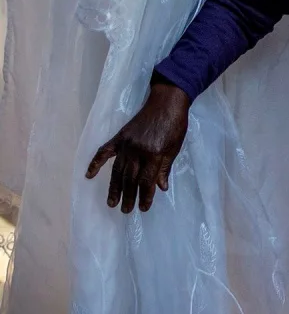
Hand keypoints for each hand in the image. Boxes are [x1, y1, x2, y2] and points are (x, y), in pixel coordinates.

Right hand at [86, 81, 191, 213]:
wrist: (166, 102)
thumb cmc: (175, 125)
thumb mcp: (175, 148)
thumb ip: (165, 168)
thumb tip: (160, 188)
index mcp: (153, 154)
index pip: (146, 181)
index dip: (145, 196)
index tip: (143, 208)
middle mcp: (137, 151)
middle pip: (130, 179)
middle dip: (128, 196)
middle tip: (125, 211)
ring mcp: (125, 144)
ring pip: (118, 170)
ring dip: (114, 188)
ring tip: (112, 202)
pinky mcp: (119, 137)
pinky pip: (104, 152)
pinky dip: (95, 163)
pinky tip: (88, 175)